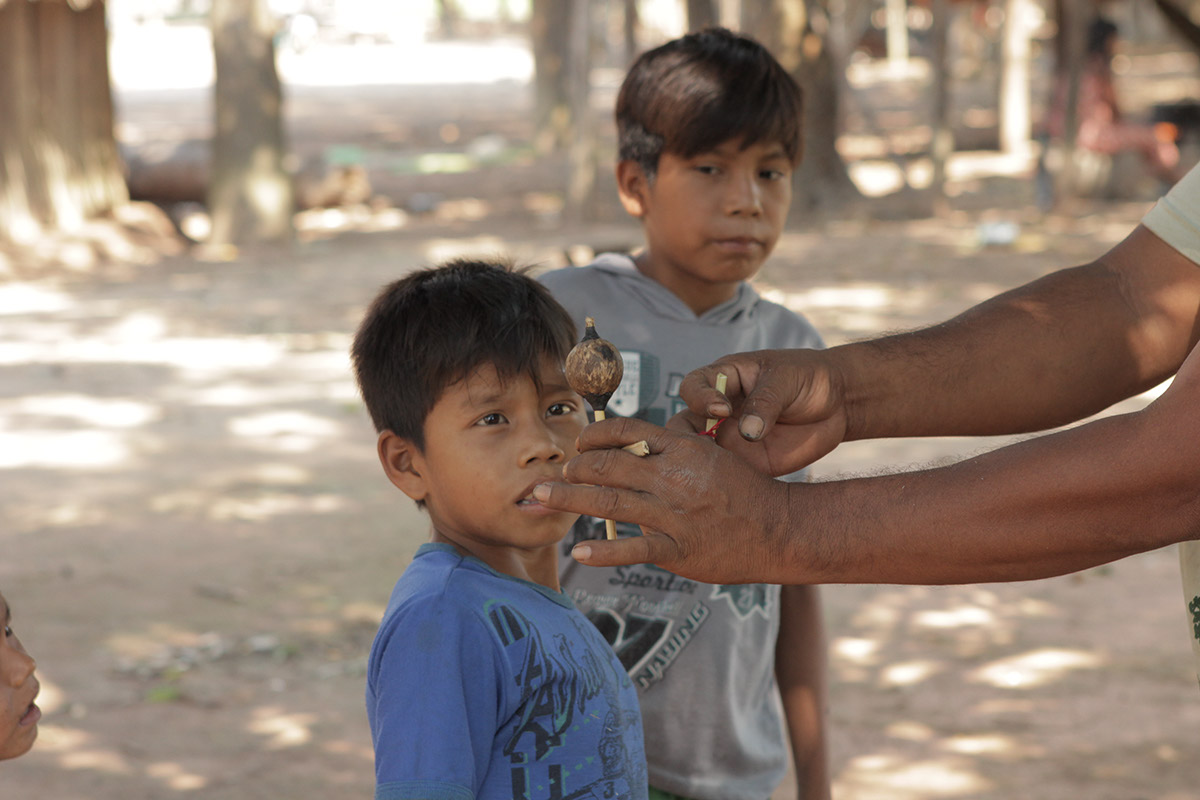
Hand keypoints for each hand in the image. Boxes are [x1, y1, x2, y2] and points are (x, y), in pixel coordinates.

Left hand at [532, 416, 795, 583]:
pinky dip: (603, 551)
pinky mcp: (680, 550)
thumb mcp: (713, 453)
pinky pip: (634, 549)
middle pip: (609, 467)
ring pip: (611, 504)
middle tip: (548, 477)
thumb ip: (676, 446)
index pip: (628, 432)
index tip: (578, 444)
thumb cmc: (743, 490)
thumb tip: (636, 439)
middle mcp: (675, 478)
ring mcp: (676, 515)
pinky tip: (579, 551)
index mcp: (683, 449)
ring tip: (541, 500)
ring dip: (570, 501)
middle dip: (573, 471)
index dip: (595, 436)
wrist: (778, 528)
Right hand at [675, 349, 848, 475]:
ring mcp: (731, 440)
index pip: (693, 387)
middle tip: (706, 449)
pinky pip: (728, 476)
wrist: (836, 403)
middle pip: (684, 426)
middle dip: (685, 439)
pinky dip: (726, 486)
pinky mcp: (748, 464)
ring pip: (701, 456)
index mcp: (723, 380)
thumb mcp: (787, 379)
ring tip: (719, 473)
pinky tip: (736, 491)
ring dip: (703, 466)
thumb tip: (748, 432)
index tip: (722, 410)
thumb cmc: (807, 378)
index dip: (699, 398)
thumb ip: (767, 401)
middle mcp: (718, 412)